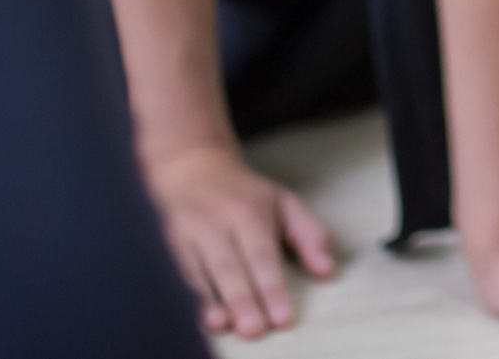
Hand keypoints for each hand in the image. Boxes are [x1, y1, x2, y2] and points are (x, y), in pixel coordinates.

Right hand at [141, 140, 337, 339]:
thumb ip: (309, 235)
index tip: (282, 318)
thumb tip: (328, 271)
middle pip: (230, 266)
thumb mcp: (284, 203)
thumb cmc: (245, 195)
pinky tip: (197, 317)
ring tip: (221, 326)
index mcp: (250, 212)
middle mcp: (218, 222)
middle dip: (242, 299)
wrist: (192, 167)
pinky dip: (188, 296)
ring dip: (210, 300)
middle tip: (254, 330)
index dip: (272, 287)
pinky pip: (179, 273)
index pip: (262, 254)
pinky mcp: (169, 244)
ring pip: (200, 271)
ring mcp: (189, 233)